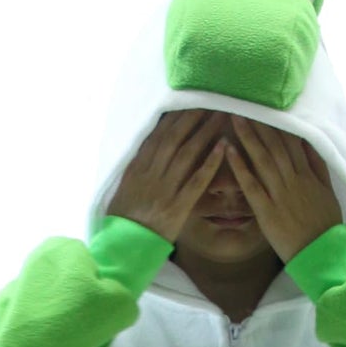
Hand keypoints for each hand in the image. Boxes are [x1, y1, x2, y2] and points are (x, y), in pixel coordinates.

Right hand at [107, 111, 230, 243]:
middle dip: (192, 117)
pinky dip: (209, 164)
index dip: (174, 116)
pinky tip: (223, 147)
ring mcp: (165, 190)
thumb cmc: (123, 218)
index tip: (188, 100)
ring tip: (221, 116)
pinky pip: (196, 182)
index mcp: (137, 167)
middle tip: (210, 99)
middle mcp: (151, 174)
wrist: (123, 247)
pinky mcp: (177, 207)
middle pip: (174, 138)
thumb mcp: (124, 186)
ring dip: (205, 132)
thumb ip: (138, 166)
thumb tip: (151, 144)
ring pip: (187, 154)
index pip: (158, 135)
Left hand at [223, 118, 342, 262]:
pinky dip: (241, 167)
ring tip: (234, 117)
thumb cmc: (325, 224)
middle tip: (244, 102)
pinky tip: (229, 151)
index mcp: (307, 174)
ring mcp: (279, 195)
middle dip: (260, 123)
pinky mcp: (267, 212)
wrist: (322, 253)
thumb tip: (310, 143)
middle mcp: (293, 180)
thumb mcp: (328, 191)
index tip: (265, 106)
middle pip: (275, 145)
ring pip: (262, 160)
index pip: (291, 142)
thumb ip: (318, 166)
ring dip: (248, 137)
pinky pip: (252, 186)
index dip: (277, 123)